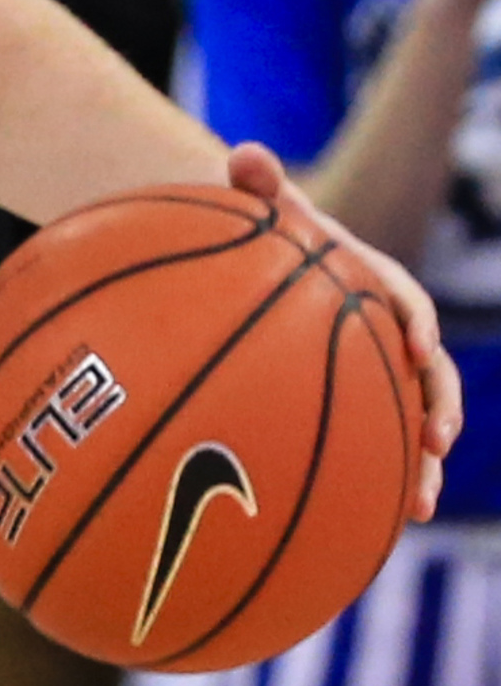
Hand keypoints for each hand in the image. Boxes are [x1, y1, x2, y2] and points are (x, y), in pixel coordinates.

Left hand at [230, 142, 462, 520]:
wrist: (265, 271)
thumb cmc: (267, 241)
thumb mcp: (265, 213)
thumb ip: (258, 186)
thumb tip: (244, 152)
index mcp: (377, 287)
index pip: (407, 302)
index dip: (418, 320)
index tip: (420, 341)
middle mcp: (391, 337)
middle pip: (429, 376)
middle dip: (440, 408)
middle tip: (437, 441)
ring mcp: (382, 379)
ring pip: (414, 426)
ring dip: (424, 467)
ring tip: (422, 506)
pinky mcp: (361, 412)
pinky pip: (379, 453)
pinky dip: (383, 488)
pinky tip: (375, 533)